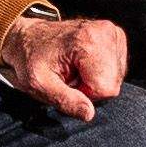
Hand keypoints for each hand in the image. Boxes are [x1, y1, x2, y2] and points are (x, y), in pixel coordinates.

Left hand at [0, 9, 128, 119]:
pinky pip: (117, 68)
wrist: (28, 37)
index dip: (86, 93)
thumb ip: (65, 101)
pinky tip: (83, 63)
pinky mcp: (115, 36)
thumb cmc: (30, 58)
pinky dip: (100, 71)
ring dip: (95, 79)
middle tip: (69, 76)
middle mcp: (104, 32)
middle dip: (91, 87)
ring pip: (116, 77)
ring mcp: (112, 33)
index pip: (106, 88)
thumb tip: (89, 114)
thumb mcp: (39, 84)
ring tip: (74, 69)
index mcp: (87, 41)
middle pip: (113, 83)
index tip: (67, 82)